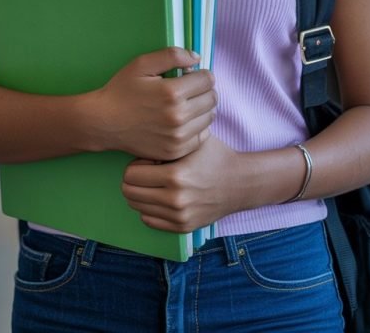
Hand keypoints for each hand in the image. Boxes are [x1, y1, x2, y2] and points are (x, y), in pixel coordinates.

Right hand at [91, 48, 215, 160]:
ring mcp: (177, 137)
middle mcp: (178, 117)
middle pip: (212, 99)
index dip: (201, 74)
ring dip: (203, 108)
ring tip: (186, 104)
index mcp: (172, 92)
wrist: (104, 122)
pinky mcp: (175, 151)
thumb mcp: (142, 64)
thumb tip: (197, 57)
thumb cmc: (122, 90)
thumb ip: (172, 56)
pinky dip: (197, 127)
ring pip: (210, 117)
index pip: (208, 80)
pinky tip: (183, 121)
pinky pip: (202, 137)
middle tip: (189, 89)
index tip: (191, 75)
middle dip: (204, 90)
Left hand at [122, 135, 243, 231]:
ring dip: (141, 193)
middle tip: (147, 171)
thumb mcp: (192, 140)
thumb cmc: (214, 156)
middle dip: (134, 179)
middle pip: (129, 193)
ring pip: (137, 207)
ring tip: (156, 183)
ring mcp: (179, 216)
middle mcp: (175, 199)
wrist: (239, 183)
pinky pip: (148, 220)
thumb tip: (140, 142)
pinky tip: (162, 196)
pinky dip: (150, 208)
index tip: (149, 159)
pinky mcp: (182, 228)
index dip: (136, 163)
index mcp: (176, 176)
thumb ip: (166, 142)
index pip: (131, 175)